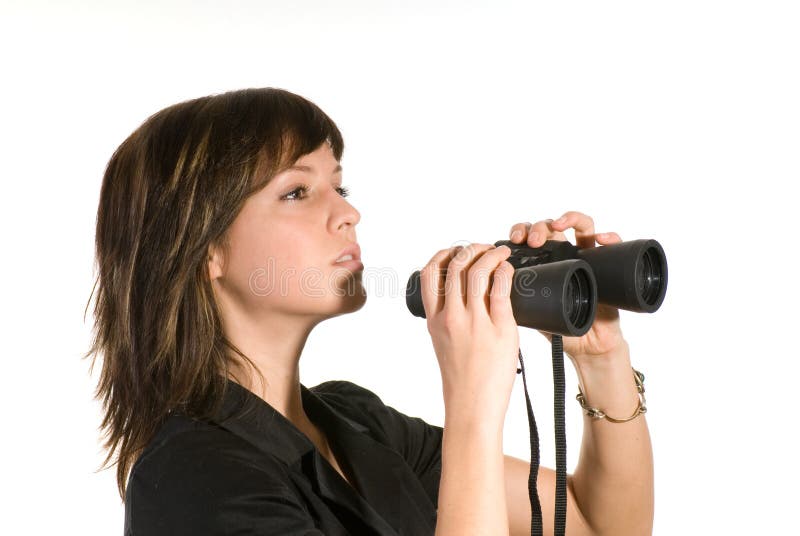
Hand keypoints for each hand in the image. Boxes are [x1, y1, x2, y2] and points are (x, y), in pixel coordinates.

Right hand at [419, 243, 519, 424]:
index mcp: (434, 321)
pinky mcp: (500, 329)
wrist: (473, 408)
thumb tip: (467, 297)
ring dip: (490, 254)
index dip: (443, 254)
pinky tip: (509, 268)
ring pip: (477, 271)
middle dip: (471, 249)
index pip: (430, 274)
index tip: (457, 251)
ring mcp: (475, 323)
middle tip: (484, 248)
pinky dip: (504, 270)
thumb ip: (450, 320)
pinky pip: (501, 288)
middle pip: (455, 266)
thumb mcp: (444, 345)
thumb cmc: (462, 381)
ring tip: (500, 252)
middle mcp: (451, 318)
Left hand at [508, 210, 626, 360]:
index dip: (520, 232)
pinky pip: (613, 245)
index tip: (511, 240)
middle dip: (538, 227)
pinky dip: (609, 237)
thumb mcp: (531, 311)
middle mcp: (565, 255)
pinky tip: (599, 239)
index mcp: (544, 262)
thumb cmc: (560, 325)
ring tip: (557, 227)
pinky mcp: (607, 266)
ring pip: (581, 226)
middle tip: (530, 241)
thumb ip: (513, 298)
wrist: (588, 344)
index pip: (531, 236)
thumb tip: (490, 288)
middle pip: (552, 227)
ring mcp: (587, 257)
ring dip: (568, 219)